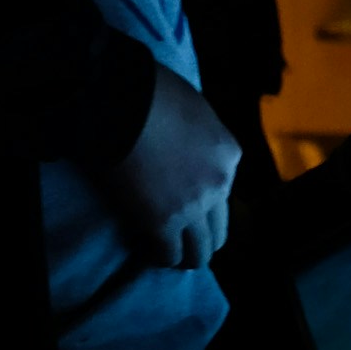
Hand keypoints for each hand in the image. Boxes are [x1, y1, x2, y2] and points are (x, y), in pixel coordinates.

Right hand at [105, 65, 241, 271]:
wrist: (122, 102)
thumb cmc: (152, 92)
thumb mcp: (196, 108)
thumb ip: (201, 137)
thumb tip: (187, 147)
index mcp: (229, 155)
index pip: (224, 193)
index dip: (203, 202)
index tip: (183, 202)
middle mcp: (218, 185)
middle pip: (218, 230)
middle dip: (202, 239)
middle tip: (181, 240)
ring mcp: (192, 207)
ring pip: (199, 252)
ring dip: (184, 256)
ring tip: (166, 253)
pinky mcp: (162, 223)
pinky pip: (167, 255)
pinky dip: (159, 257)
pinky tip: (147, 250)